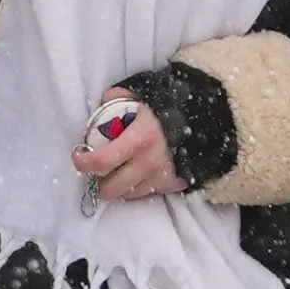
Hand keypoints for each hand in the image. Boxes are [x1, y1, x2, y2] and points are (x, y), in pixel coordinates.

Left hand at [70, 89, 187, 200]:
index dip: (83, 163)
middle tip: (100, 171)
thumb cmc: (173, 105)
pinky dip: (140, 187)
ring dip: (121, 186)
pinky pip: (148, 194)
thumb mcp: (146, 93)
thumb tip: (103, 99)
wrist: (210, 118)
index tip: (79, 157)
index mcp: (139, 138)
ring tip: (121, 171)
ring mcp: (162, 177)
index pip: (101, 161)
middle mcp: (149, 162)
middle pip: (111, 189)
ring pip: (128, 195)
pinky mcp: (174, 184)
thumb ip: (121, 95)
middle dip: (100, 183)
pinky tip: (140, 173)